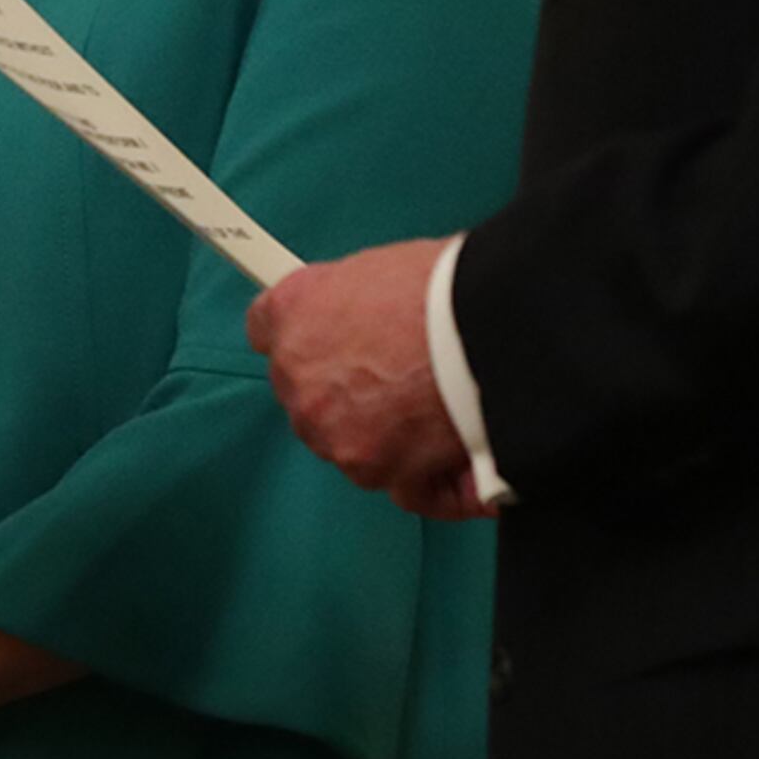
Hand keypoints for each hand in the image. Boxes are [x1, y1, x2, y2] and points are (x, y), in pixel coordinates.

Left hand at [247, 238, 491, 514]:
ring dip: (391, 438)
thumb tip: (368, 322)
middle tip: (407, 380)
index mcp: (292, 311)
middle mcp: (297, 375)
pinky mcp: (374, 468)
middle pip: (310, 396)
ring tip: (449, 418)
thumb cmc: (447, 285)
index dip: (307, 338)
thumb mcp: (382, 270)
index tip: (328, 341)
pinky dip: (436, 485)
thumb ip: (354, 304)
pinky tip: (467, 471)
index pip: (268, 330)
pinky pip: (403, 488)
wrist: (490, 323)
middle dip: (351, 394)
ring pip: (350, 444)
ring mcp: (332, 429)